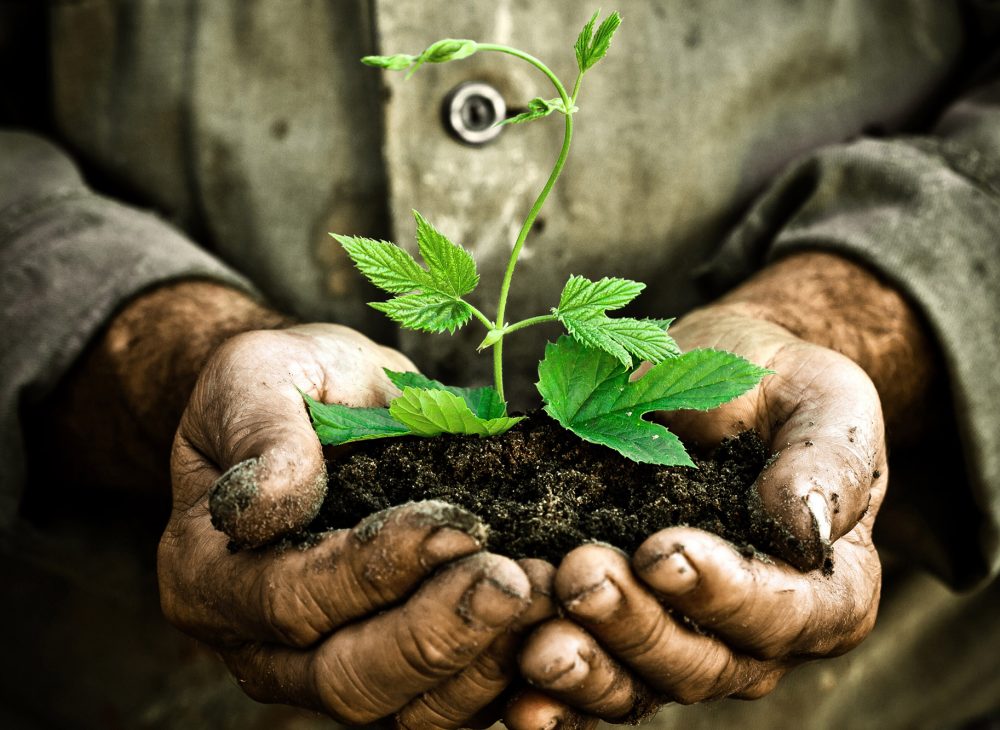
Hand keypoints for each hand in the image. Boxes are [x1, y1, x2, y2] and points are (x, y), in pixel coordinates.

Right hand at [159, 323, 540, 725]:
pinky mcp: (391, 672)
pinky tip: (550, 623)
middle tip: (513, 581)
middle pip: (346, 678)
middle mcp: (259, 643)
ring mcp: (324, 668)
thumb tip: (270, 500)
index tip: (451, 527)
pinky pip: (445, 705)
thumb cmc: (288, 386)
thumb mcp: (258, 377)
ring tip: (543, 596)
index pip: (289, 598)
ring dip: (482, 663)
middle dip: (437, 634)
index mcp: (210, 574)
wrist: (322, 406)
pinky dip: (502, 675)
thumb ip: (261, 430)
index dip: (372, 570)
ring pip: (403, 711)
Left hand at [518, 251, 932, 721]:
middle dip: (636, 625)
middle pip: (703, 663)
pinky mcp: (624, 633)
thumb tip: (803, 527)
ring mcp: (686, 640)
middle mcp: (759, 635)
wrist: (719, 383)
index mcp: (827, 589)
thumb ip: (825, 463)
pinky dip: (554, 698)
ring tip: (538, 640)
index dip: (724, 594)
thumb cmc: (780, 388)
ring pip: (640, 685)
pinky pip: (594, 680)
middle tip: (581, 575)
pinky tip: (515, 702)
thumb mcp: (823, 402)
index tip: (661, 552)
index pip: (784, 613)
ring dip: (587, 668)